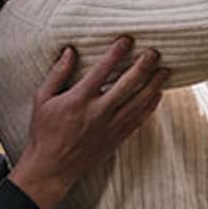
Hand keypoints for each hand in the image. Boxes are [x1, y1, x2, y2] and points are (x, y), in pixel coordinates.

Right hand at [11, 37, 166, 208]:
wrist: (52, 168)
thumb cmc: (44, 132)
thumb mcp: (42, 99)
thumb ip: (57, 74)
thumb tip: (70, 51)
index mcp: (78, 100)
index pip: (101, 71)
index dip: (116, 53)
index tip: (127, 40)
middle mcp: (98, 113)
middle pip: (127, 85)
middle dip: (143, 67)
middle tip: (154, 52)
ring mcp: (110, 127)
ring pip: (138, 103)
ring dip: (153, 85)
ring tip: (165, 70)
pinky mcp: (116, 139)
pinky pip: (139, 120)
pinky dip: (151, 107)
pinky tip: (158, 95)